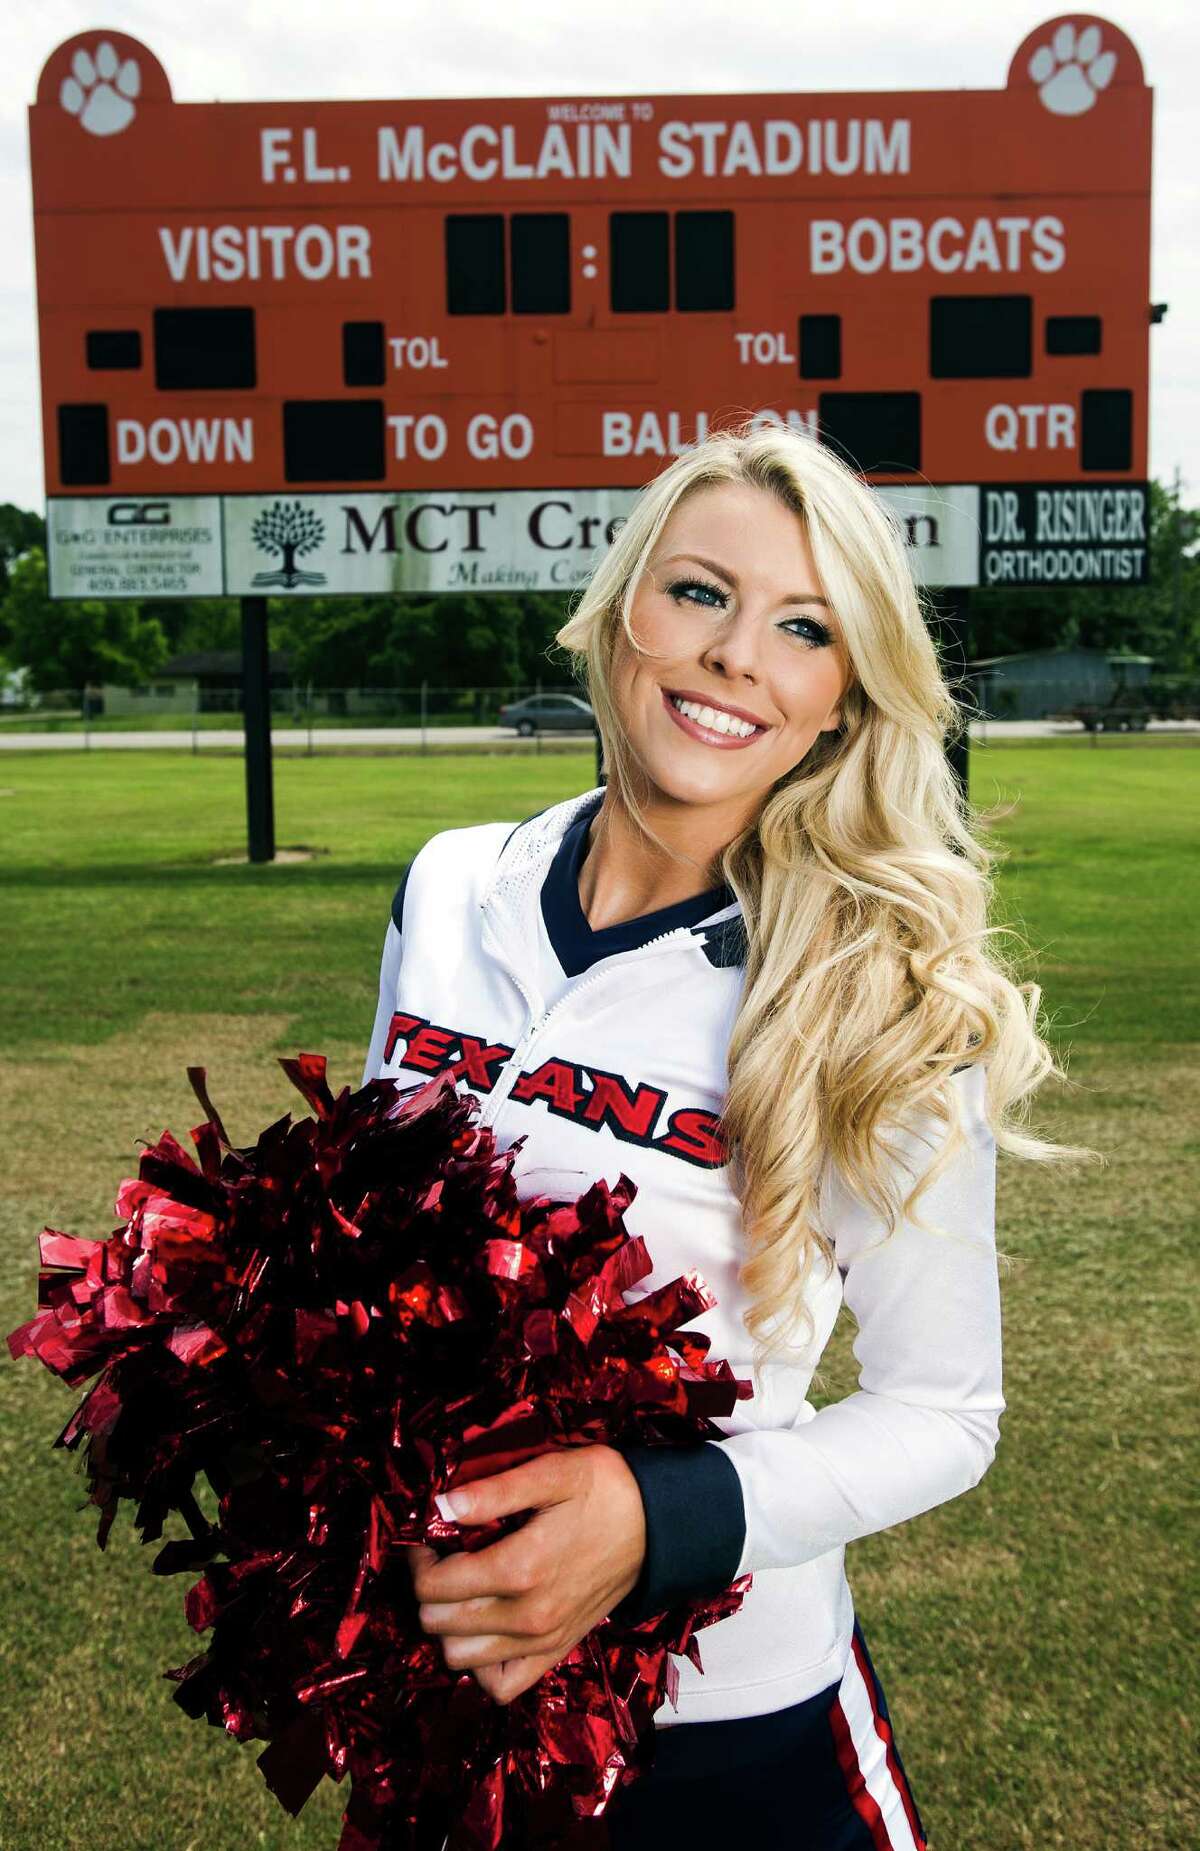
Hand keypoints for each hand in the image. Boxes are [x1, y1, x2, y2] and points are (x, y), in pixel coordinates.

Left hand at [406, 1444, 645, 1705]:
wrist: (659, 1523)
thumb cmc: (606, 1490)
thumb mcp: (553, 1472)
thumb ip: (494, 1492)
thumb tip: (440, 1506)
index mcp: (520, 1568)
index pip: (434, 1588)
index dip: (418, 1563)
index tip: (426, 1540)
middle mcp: (528, 1615)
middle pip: (440, 1624)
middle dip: (427, 1591)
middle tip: (440, 1559)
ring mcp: (543, 1640)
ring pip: (460, 1658)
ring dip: (447, 1628)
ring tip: (459, 1592)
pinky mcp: (557, 1651)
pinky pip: (502, 1686)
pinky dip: (482, 1667)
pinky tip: (485, 1630)